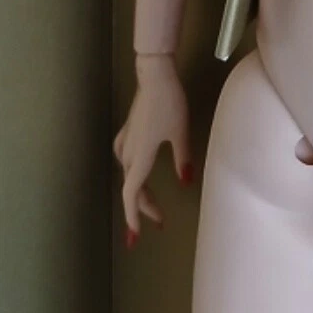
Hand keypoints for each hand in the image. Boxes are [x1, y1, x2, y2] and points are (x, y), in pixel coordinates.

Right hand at [112, 53, 192, 241]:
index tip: (136, 236)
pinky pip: (126, 159)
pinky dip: (133, 172)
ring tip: (152, 204)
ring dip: (139, 191)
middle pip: (132, 187)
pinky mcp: (129, 130)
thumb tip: (185, 182)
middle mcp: (129, 152)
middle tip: (158, 223)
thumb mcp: (180, 132)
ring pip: (129, 174)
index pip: (132, 194)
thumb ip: (182, 159)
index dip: (133, 217)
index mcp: (140, 157)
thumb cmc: (169, 103)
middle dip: (143, 208)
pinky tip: (137, 169)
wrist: (155, 75)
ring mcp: (126, 140)